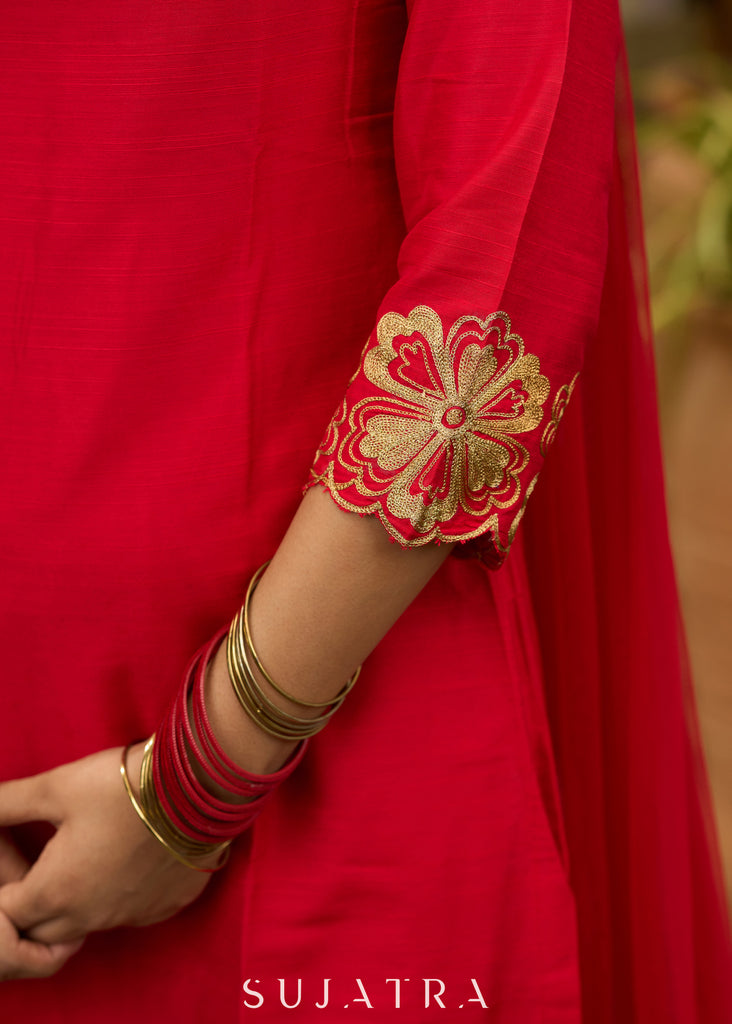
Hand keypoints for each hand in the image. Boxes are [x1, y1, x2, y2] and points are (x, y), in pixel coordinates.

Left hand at [0, 746, 213, 960]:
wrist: (198, 785)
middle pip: (43, 932)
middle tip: (46, 860)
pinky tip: (126, 860)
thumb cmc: (123, 784)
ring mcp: (132, 915)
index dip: (6, 885)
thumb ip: (8, 803)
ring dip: (77, 903)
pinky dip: (119, 897)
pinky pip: (130, 915)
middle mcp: (91, 915)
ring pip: (88, 925)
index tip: (18, 855)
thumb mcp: (56, 786)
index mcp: (57, 891)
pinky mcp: (166, 906)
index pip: (7, 914)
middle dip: (34, 905)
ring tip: (86, 856)